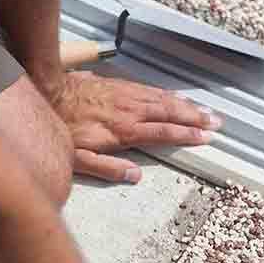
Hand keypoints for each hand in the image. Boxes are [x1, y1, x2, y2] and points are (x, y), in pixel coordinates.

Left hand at [52, 71, 221, 183]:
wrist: (47, 89)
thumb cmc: (61, 128)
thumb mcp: (77, 158)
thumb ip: (107, 168)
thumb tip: (134, 176)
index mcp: (124, 130)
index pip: (163, 132)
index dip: (187, 135)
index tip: (205, 137)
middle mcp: (130, 110)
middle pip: (170, 113)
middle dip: (195, 118)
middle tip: (216, 122)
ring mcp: (126, 96)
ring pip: (163, 99)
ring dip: (186, 105)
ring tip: (205, 110)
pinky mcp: (119, 85)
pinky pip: (151, 90)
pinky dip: (168, 94)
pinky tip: (177, 96)